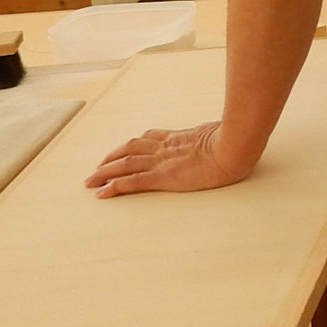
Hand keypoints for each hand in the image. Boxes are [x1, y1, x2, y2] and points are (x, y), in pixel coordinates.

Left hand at [85, 122, 254, 197]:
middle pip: (130, 149)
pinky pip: (132, 182)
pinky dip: (114, 187)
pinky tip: (101, 193)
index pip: (149, 138)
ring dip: (104, 172)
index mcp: (180, 137)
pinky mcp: (163, 177)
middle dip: (111, 158)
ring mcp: (162, 161)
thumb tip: (221, 135)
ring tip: (90, 180)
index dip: (132, 144)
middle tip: (97, 168)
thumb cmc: (236, 139)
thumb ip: (213, 137)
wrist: (235, 146)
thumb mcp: (221, 134)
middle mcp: (166, 147)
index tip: (122, 150)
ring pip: (125, 164)